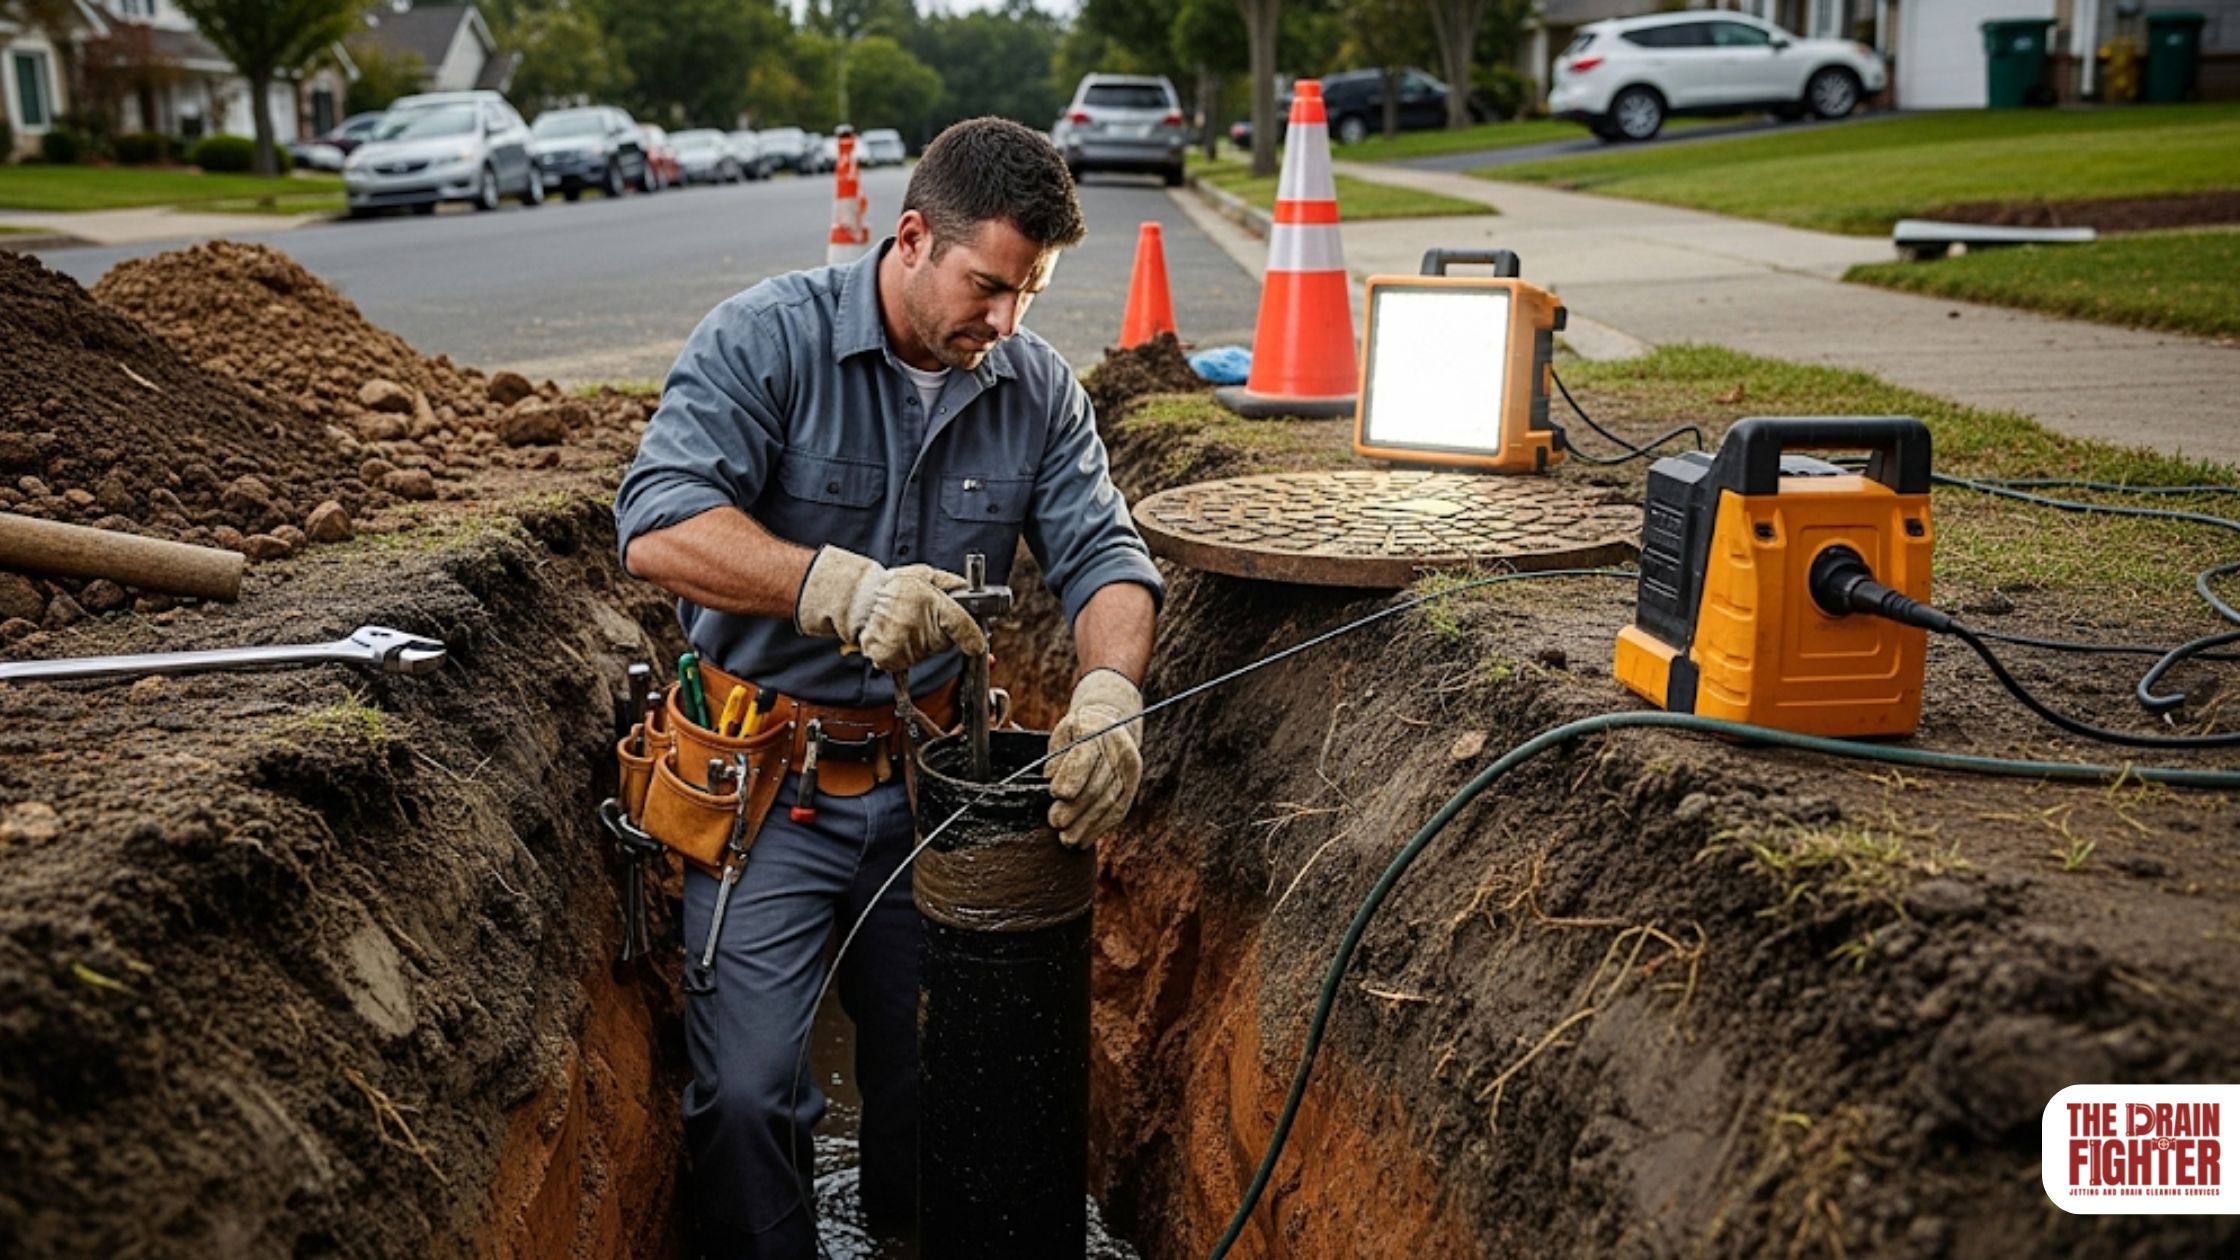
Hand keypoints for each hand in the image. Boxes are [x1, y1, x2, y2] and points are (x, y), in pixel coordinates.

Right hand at [794, 546, 986, 672]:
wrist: (856, 601)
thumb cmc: (890, 587)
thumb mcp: (922, 574)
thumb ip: (949, 583)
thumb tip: (970, 592)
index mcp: (928, 599)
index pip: (961, 625)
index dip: (973, 638)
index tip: (977, 645)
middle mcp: (916, 623)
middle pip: (943, 643)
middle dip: (938, 634)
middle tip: (920, 619)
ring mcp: (902, 643)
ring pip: (925, 654)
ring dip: (918, 644)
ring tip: (903, 625)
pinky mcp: (889, 658)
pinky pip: (905, 662)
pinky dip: (902, 653)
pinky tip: (894, 637)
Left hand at [1046, 669, 1142, 848]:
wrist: (1111, 723)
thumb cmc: (1077, 731)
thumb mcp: (1062, 734)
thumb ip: (1056, 758)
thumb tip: (1051, 784)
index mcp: (1095, 728)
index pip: (1085, 755)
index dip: (1071, 776)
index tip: (1056, 793)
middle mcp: (1117, 749)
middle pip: (1096, 784)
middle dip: (1075, 807)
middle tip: (1054, 822)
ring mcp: (1129, 769)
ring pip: (1108, 801)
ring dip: (1086, 824)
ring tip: (1066, 839)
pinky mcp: (1133, 786)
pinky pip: (1118, 811)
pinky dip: (1099, 828)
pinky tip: (1083, 840)